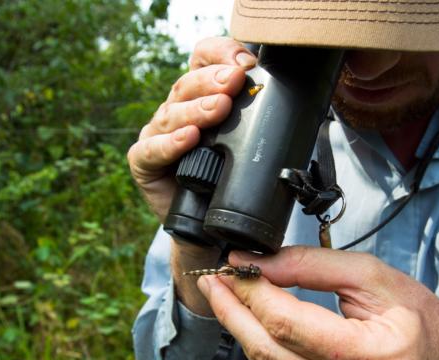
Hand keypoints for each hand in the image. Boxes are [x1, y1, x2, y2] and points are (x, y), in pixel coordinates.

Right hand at [127, 37, 255, 220]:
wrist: (208, 228)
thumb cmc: (228, 181)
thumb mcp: (247, 145)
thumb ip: (260, 119)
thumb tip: (295, 102)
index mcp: (200, 96)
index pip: (203, 59)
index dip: (220, 53)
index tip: (245, 62)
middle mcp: (176, 109)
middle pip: (188, 83)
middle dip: (213, 80)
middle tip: (235, 81)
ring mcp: (157, 134)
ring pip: (173, 114)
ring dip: (198, 109)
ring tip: (219, 108)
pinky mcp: (143, 161)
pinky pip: (152, 149)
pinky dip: (171, 144)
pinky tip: (188, 138)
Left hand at [197, 246, 438, 359]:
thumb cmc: (417, 319)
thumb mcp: (371, 275)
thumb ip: (310, 266)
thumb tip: (256, 263)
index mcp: (377, 357)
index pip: (289, 324)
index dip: (251, 293)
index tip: (232, 267)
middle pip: (271, 354)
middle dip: (234, 313)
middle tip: (214, 283)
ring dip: (243, 336)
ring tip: (229, 302)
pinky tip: (256, 333)